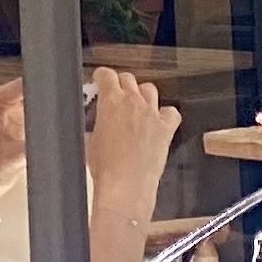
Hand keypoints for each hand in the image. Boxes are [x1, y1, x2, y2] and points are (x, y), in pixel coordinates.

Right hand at [86, 69, 178, 204]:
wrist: (126, 187)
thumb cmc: (105, 168)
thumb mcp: (90, 140)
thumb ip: (97, 123)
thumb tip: (99, 123)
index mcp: (110, 101)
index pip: (107, 75)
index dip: (102, 76)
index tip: (101, 81)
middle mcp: (133, 101)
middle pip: (128, 78)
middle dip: (121, 84)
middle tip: (117, 96)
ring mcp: (151, 114)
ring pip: (149, 89)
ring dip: (141, 95)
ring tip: (137, 107)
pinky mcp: (166, 129)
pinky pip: (171, 112)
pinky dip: (165, 113)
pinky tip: (158, 120)